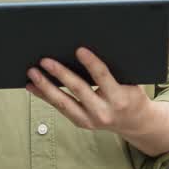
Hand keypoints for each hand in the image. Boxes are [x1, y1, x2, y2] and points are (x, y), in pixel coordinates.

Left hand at [25, 48, 168, 156]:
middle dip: (60, 74)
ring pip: (63, 102)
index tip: (79, 49)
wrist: (135, 122)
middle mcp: (104, 112)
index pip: (103, 77)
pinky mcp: (81, 123)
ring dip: (45, 86)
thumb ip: (114, 67)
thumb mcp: (131, 80)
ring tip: (32, 73)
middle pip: (78, 89)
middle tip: (45, 60)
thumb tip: (88, 45)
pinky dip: (45, 96)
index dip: (91, 62)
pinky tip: (34, 86)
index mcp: (119, 98)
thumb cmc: (132, 94)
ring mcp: (91, 120)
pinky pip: (60, 108)